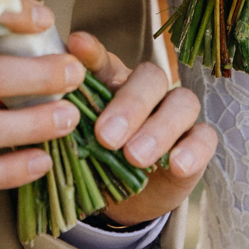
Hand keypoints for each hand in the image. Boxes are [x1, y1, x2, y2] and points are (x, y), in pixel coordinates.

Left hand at [66, 29, 216, 224]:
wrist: (127, 201)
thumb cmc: (100, 161)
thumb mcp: (80, 144)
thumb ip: (69, 122)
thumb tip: (43, 104)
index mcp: (113, 83)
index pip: (105, 61)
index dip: (93, 53)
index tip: (76, 47)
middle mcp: (147, 91)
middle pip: (150, 78)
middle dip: (129, 105)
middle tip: (107, 137)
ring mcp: (176, 114)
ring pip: (181, 102)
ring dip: (158, 129)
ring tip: (136, 157)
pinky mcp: (197, 143)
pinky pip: (205, 137)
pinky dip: (192, 149)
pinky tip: (177, 164)